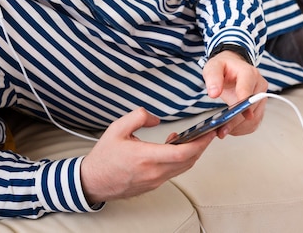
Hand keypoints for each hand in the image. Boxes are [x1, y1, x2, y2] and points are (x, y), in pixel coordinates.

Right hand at [80, 108, 215, 204]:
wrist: (94, 181)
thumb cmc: (104, 157)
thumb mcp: (117, 128)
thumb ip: (138, 117)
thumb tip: (156, 118)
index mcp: (145, 157)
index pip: (181, 153)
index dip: (199, 143)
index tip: (208, 133)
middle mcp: (153, 172)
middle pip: (188, 161)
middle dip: (201, 146)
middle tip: (208, 133)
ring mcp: (154, 180)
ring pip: (182, 168)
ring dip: (192, 154)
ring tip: (193, 138)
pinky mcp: (153, 184)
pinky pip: (173, 172)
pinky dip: (181, 160)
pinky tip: (176, 148)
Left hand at [202, 51, 267, 137]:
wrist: (232, 66)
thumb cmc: (224, 66)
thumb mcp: (213, 66)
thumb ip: (212, 77)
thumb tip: (214, 92)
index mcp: (248, 73)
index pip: (247, 90)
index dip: (242, 104)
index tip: (235, 114)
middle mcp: (259, 85)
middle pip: (250, 108)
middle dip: (235, 121)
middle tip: (221, 130)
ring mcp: (261, 97)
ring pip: (255, 119)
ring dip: (240, 127)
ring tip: (224, 130)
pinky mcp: (260, 106)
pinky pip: (255, 122)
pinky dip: (243, 128)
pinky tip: (232, 128)